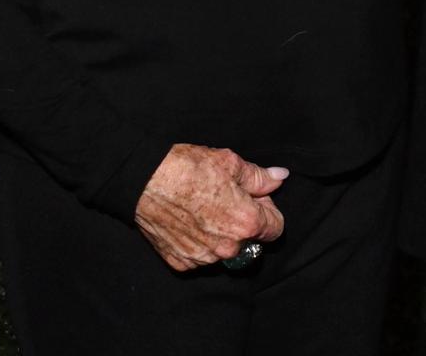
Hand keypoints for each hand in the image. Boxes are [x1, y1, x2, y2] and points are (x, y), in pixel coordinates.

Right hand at [133, 144, 287, 271]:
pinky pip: (199, 255)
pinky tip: (187, 220)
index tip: (253, 197)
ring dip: (220, 233)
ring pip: (224, 249)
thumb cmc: (187, 169)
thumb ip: (259, 176)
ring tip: (202, 207)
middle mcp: (228, 248)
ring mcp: (204, 258)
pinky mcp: (182, 262)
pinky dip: (198, 241)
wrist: (145, 180)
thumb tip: (280, 177)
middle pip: (249, 239)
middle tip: (224, 197)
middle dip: (242, 220)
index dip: (267, 209)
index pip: (276, 228)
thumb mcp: (230, 163)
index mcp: (246, 223)